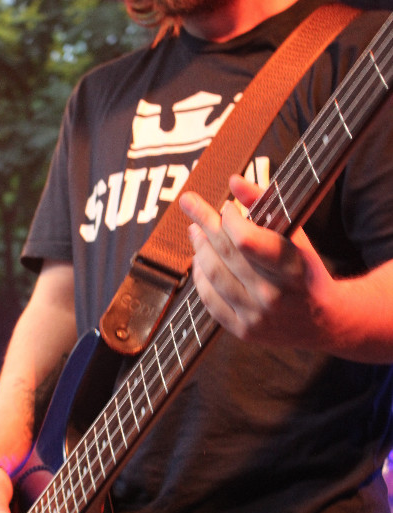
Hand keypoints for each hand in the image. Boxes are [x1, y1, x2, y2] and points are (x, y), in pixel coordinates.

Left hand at [179, 174, 335, 349]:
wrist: (323, 321)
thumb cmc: (305, 269)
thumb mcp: (295, 235)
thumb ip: (265, 204)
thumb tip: (233, 181)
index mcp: (292, 268)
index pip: (246, 241)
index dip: (229, 220)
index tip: (225, 207)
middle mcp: (274, 295)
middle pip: (226, 254)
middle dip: (204, 223)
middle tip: (190, 204)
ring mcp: (257, 316)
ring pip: (213, 276)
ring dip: (199, 249)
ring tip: (195, 231)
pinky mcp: (244, 331)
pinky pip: (210, 301)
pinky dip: (201, 278)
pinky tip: (199, 261)